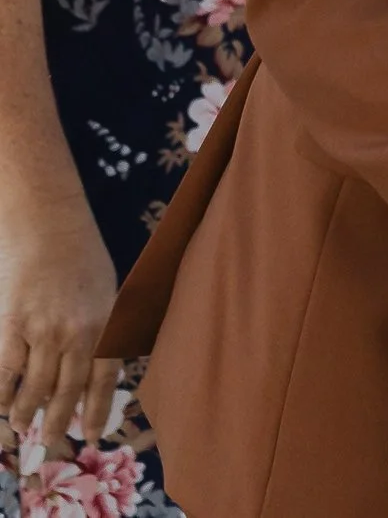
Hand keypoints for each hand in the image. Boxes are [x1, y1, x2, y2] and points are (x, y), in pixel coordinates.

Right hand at [0, 203, 119, 454]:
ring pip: (36, 388)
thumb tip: (91, 370)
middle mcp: (78, 330)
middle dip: (59, 422)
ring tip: (21, 425)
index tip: (93, 437)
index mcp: (106, 320)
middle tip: (52, 441)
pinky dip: (2, 395)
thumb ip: (100, 326)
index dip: (98, 411)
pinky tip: (1, 405)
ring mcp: (45, 329)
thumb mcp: (104, 287)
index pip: (105, 378)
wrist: (47, 218)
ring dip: (27, 413)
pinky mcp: (13, 323)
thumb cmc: (77, 252)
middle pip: (68, 391)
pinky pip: (6, 372)